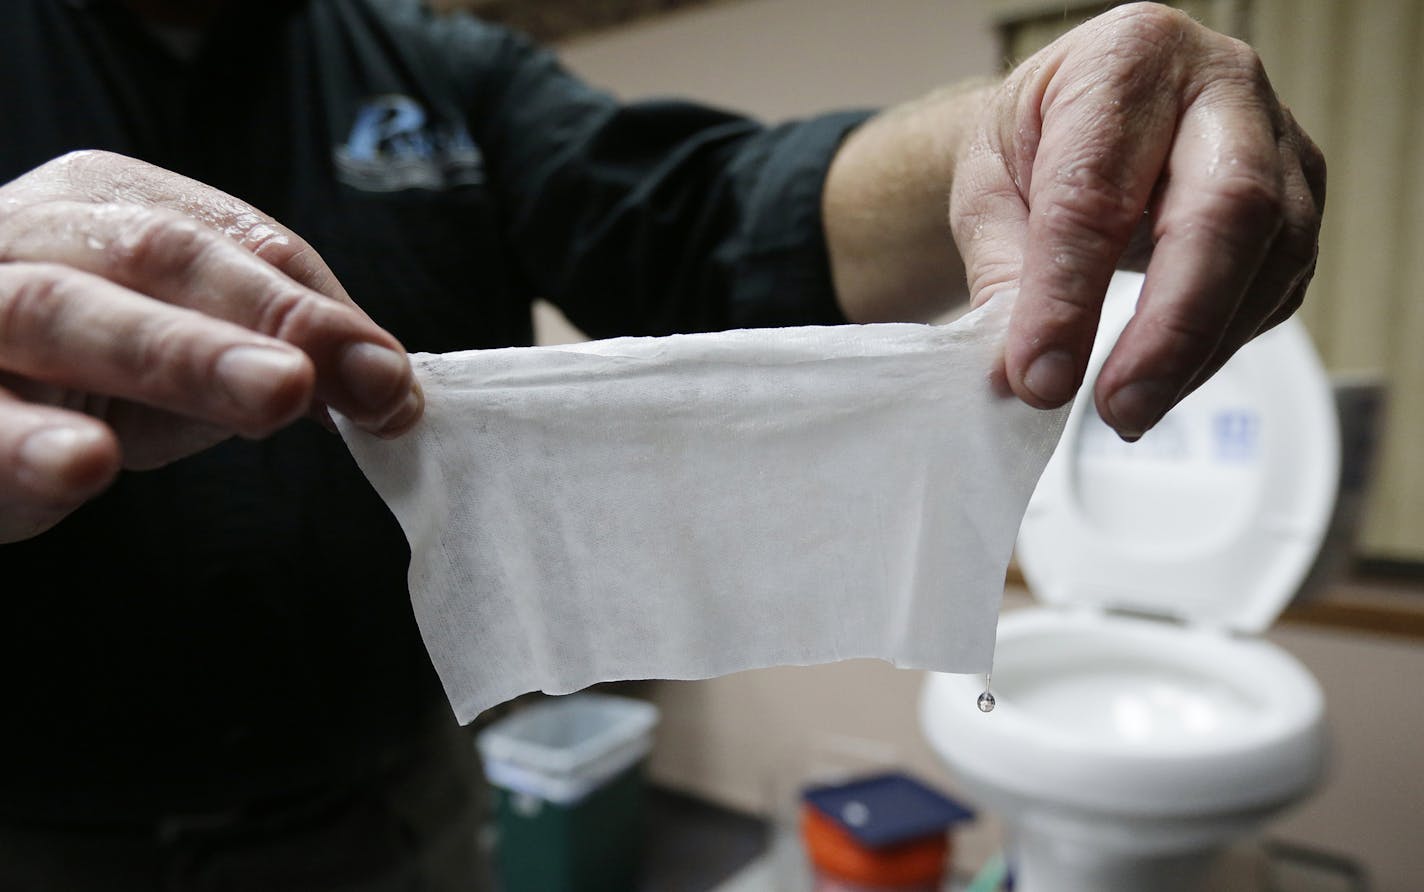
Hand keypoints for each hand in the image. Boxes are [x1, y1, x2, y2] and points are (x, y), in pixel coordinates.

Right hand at [0, 150, 422, 541]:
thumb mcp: (182, 352)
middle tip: (338, 374)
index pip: (234, 240)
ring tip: (273, 391)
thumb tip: (387, 389)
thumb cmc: (72, 367)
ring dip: (175, 353)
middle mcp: (32, 234)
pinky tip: (83, 463)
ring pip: (59, 312)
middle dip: (264, 314)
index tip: (392, 380)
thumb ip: (275, 357)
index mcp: (108, 203)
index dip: (320, 310)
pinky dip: (29, 444)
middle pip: (156, 255)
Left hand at [951, 2, 1323, 438]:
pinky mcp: (1298, 206)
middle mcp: (1222, 87)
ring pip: (1271, 257)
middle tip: (1119, 408)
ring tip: (1130, 410)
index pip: (1099, 190)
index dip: (1069, 294)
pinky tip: (1166, 378)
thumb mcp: (988, 190)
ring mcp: (1278, 146)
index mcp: (1127, 61)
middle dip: (1172, 327)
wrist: (1081, 119)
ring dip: (1198, 352)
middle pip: (1228, 210)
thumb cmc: (1037, 141)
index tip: (1039, 375)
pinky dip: (1217, 348)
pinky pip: (1275, 289)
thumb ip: (1003, 275)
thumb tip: (1023, 376)